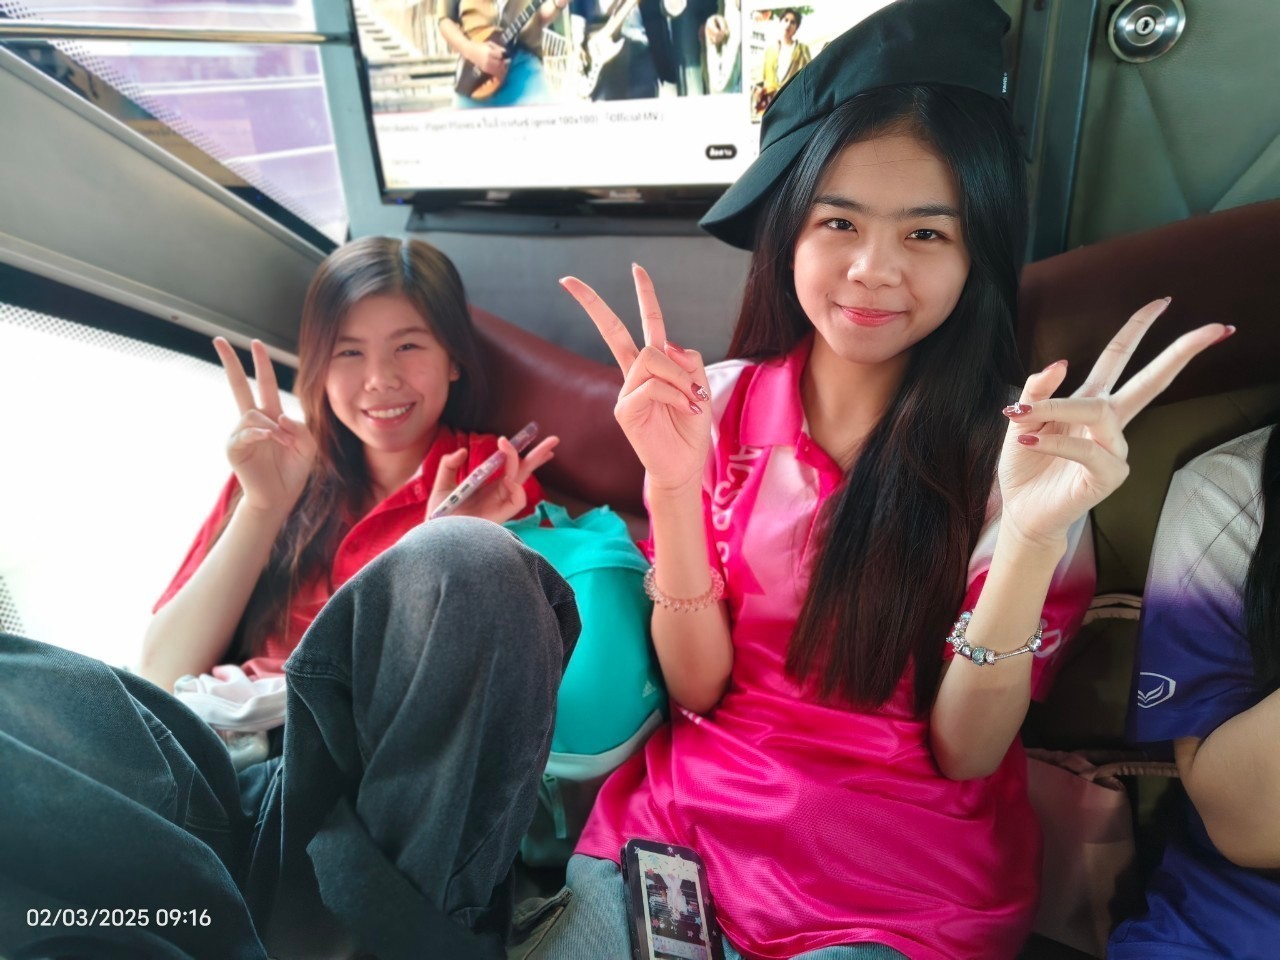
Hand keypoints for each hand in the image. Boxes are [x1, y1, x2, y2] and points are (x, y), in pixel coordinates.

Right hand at [213, 337, 317, 515]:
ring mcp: (240, 433)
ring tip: (284, 443)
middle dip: (231, 362)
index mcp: (270, 416)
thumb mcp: (308, 446)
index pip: (264, 384)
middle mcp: (252, 421)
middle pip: (239, 385)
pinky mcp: (234, 447)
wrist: (280, 497)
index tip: (256, 342)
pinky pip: (246, 431)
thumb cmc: (293, 470)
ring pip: (253, 413)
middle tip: (219, 340)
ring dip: (274, 427)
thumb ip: (300, 427)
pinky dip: (263, 434)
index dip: (261, 364)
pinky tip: (271, 439)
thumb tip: (279, 417)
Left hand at [427, 434, 558, 523]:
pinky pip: (518, 502)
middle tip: (553, 440)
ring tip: (531, 449)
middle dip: (538, 455)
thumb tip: (463, 452)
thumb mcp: (441, 484)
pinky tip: (511, 479)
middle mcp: (497, 492)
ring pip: (523, 481)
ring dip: (530, 464)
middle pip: (523, 471)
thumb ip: (448, 465)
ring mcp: (501, 503)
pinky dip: (518, 489)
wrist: (437, 535)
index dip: (518, 452)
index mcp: (487, 484)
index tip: (520, 437)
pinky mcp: (501, 515)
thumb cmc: (440, 514)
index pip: (508, 466)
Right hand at [472, 40, 508, 79]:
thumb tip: (506, 53)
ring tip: (504, 67)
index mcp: (489, 52)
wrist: (469, 51)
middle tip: (507, 62)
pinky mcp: (484, 69)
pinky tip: (500, 71)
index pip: (500, 56)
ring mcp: (486, 66)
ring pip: (497, 70)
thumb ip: (498, 48)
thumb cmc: (480, 46)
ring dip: (502, 69)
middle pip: (500, 64)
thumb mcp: (489, 44)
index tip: (507, 56)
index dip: (505, 56)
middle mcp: (488, 60)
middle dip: (504, 64)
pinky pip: (494, 73)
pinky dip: (498, 72)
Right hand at [560, 264, 711, 494]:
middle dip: (592, 305)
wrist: (683, 465)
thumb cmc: (690, 428)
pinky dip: (675, 393)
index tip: (636, 268)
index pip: (646, 325)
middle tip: (568, 280)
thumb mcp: (700, 386)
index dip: (643, 295)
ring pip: (652, 357)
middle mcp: (635, 376)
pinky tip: (686, 408)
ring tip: (693, 400)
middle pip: (614, 332)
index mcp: (653, 367)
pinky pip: (653, 385)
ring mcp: (626, 392)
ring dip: (680, 376)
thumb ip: (689, 361)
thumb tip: (669, 346)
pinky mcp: (624, 410)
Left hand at [997, 299, 1231, 548]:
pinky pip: (1084, 447)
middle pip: (1151, 380)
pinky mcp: (1110, 474)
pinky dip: (1054, 440)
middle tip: (1215, 328)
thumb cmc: (1026, 464)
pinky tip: (1030, 440)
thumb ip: (1037, 390)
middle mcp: (1109, 422)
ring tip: (1022, 419)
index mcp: (1091, 402)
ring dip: (1058, 408)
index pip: (1119, 358)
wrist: (1023, 510)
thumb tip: (1061, 361)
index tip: (1162, 301)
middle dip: (1180, 352)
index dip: (1137, 329)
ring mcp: (1114, 448)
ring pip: (1098, 410)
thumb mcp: (1020, 419)